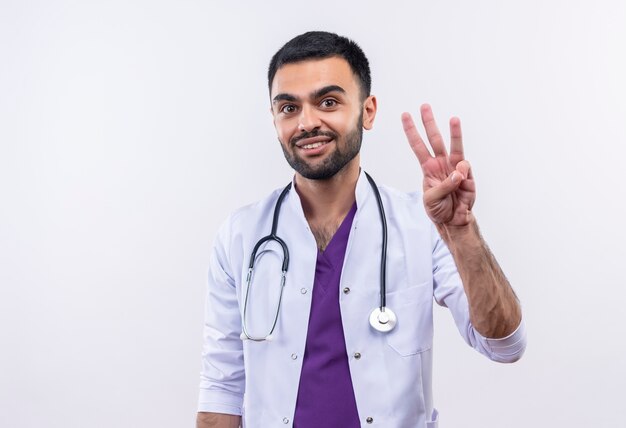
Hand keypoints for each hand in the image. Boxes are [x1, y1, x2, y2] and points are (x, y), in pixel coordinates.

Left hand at [402, 104, 474, 226]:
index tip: (405, 116)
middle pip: (434, 138)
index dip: (411, 131)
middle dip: (429, 122)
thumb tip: (458, 172)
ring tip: (453, 119)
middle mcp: (441, 163)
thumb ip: (443, 186)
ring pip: (454, 145)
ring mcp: (455, 167)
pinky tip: (460, 181)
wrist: (454, 221)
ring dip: (454, 132)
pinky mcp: (467, 175)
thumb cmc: (439, 209)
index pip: (418, 146)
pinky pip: (464, 167)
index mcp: (428, 167)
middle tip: (425, 106)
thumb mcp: (431, 199)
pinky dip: (461, 174)